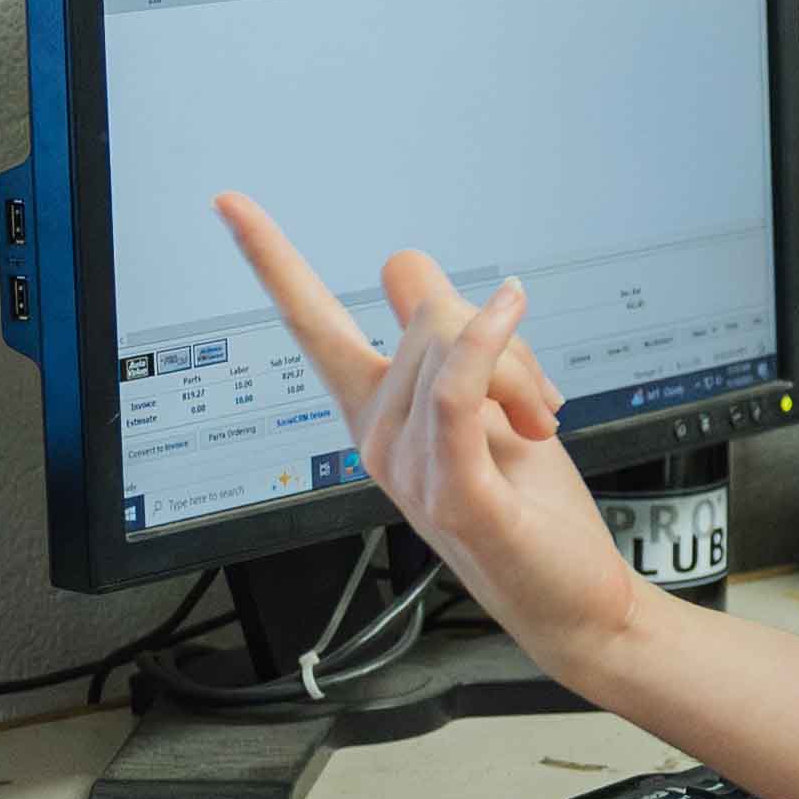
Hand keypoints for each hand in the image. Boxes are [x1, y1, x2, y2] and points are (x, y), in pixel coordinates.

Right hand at [214, 194, 634, 670]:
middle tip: (537, 401)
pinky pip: (455, 387)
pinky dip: (487, 341)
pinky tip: (511, 305)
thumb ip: (444, 332)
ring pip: (456, 343)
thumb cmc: (528, 508)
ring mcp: (406, 465)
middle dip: (501, 335)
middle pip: (429, 312)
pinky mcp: (450, 488)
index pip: (310, 322)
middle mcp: (376, 435)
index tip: (229, 204)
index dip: (271, 259)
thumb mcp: (486, 401)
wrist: (568, 595)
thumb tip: (399, 263)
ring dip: (524, 370)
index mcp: (377, 412)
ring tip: (539, 425)